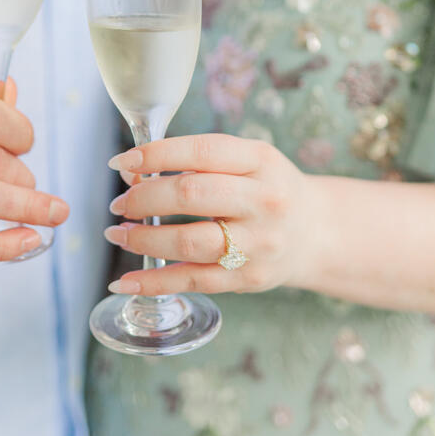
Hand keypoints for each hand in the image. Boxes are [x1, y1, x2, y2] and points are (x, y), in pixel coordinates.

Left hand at [104, 134, 316, 295]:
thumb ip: (196, 162)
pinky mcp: (250, 279)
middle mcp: (264, 200)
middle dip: (144, 198)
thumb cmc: (267, 188)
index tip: (122, 161)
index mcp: (261, 160)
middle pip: (192, 195)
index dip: (156, 155)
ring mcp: (259, 243)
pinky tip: (126, 280)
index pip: (201, 153)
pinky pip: (194, 281)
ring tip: (118, 233)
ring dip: (143, 239)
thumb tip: (132, 170)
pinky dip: (155, 282)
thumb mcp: (247, 161)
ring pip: (189, 242)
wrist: (316, 233)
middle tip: (120, 203)